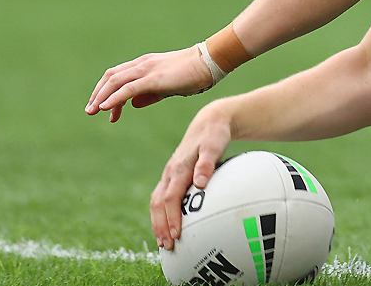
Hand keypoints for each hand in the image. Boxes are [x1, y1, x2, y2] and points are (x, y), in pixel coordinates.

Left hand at [86, 46, 213, 122]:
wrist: (211, 62)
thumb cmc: (195, 74)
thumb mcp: (169, 86)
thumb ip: (150, 94)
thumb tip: (133, 104)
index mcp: (145, 65)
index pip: (117, 76)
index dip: (106, 91)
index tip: (104, 109)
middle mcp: (142, 65)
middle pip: (110, 77)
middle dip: (98, 94)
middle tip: (90, 111)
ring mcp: (147, 70)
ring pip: (115, 82)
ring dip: (101, 97)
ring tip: (93, 111)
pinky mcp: (153, 78)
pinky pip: (127, 88)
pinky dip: (114, 97)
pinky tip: (106, 107)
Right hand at [152, 105, 232, 249]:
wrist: (209, 123)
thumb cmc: (214, 135)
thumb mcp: (214, 146)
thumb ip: (207, 164)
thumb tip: (200, 183)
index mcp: (178, 169)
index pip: (170, 199)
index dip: (171, 218)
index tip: (176, 235)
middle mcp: (170, 174)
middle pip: (158, 204)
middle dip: (160, 226)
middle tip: (167, 246)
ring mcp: (169, 176)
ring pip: (157, 202)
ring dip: (158, 223)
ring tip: (164, 242)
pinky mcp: (173, 177)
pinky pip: (163, 198)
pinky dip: (162, 214)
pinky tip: (170, 226)